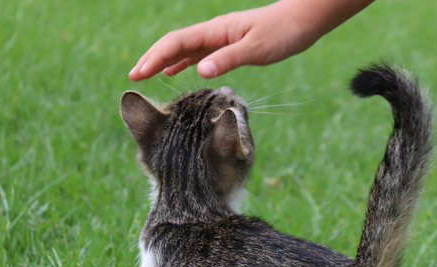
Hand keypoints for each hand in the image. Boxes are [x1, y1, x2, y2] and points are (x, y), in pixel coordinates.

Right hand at [129, 0, 373, 79]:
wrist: (302, 22)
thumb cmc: (282, 33)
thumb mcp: (256, 49)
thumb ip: (228, 59)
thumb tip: (199, 71)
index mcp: (216, 31)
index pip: (177, 42)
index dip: (155, 57)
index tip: (139, 73)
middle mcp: (214, 33)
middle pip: (175, 44)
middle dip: (152, 58)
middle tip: (134, 76)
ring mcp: (220, 39)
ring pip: (184, 49)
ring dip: (163, 61)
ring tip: (146, 74)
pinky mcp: (229, 46)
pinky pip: (199, 53)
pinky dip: (182, 62)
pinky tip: (175, 72)